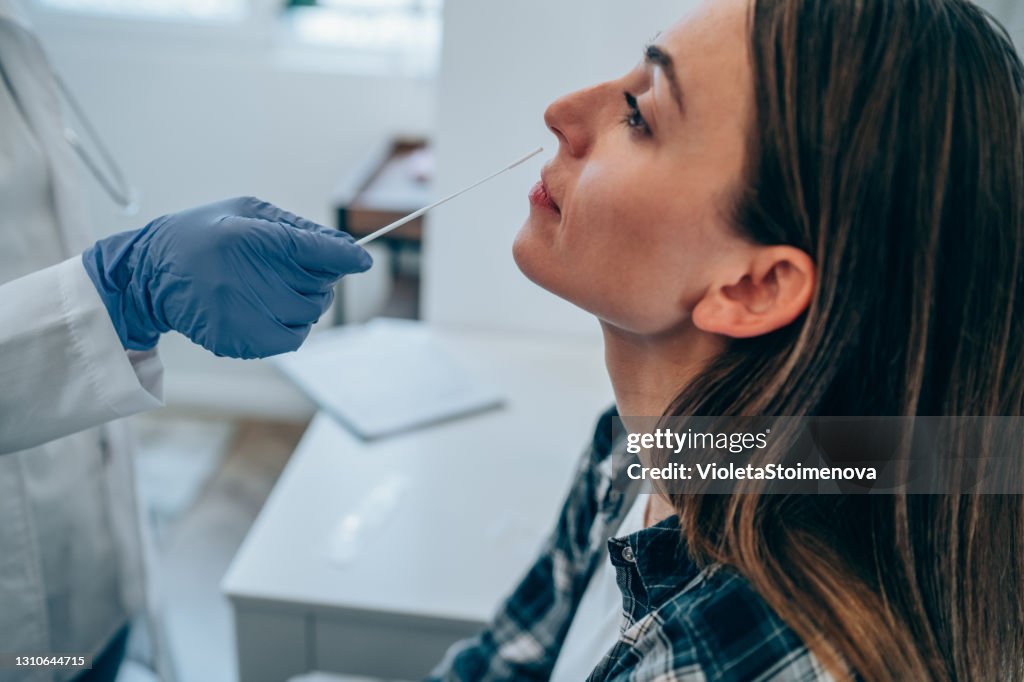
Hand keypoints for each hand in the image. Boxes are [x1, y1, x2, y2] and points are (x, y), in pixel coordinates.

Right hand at [82, 196, 371, 358]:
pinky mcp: (239, 341)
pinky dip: (292, 325)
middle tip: (299, 269)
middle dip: (320, 278)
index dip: (346, 256)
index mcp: (250, 237)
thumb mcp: (247, 212)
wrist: (150, 274)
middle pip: (320, 288)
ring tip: (278, 288)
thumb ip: (298, 229)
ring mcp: (243, 314)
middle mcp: (248, 278)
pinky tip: (269, 308)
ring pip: (310, 315)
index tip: (362, 260)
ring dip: (306, 302)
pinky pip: (291, 338)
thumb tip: (346, 248)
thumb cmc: (205, 235)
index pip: (316, 250)